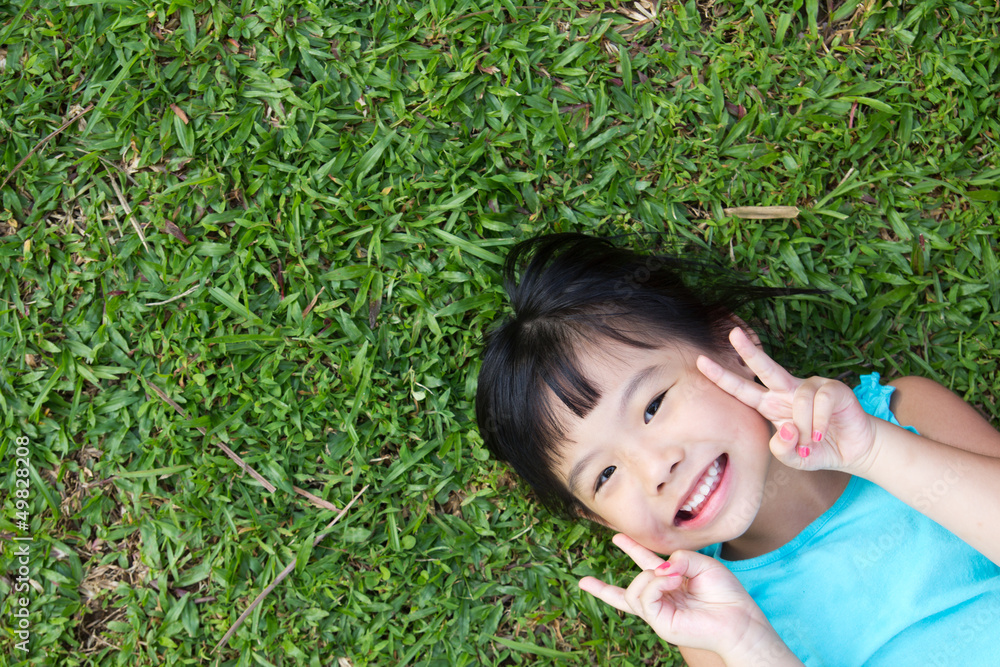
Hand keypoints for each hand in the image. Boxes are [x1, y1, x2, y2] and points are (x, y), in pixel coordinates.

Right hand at [579, 534, 781, 657]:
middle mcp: (663, 599)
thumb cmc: (725, 593)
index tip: (617, 538)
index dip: (632, 550)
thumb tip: (658, 568)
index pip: (647, 566)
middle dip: (606, 587)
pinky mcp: (661, 623)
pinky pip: (645, 599)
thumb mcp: (703, 564)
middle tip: (596, 570)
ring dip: (650, 577)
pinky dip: (655, 585)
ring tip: (673, 576)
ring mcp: (660, 613)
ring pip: (634, 592)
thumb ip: (680, 559)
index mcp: (673, 583)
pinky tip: (673, 581)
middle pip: (630, 591)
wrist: (738, 619)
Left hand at [696, 327, 877, 473]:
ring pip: (798, 400)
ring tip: (810, 443)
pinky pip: (820, 402)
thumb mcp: (792, 458)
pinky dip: (819, 423)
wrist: (853, 451)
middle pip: (765, 367)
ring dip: (803, 428)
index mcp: (770, 404)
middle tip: (732, 334)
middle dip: (748, 351)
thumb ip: (780, 449)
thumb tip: (784, 427)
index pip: (742, 388)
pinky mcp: (833, 388)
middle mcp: (787, 390)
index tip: (701, 361)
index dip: (722, 376)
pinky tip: (821, 435)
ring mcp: (810, 386)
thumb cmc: (816, 450)